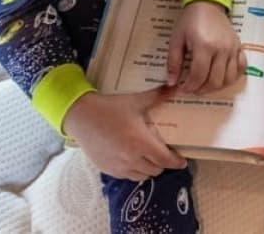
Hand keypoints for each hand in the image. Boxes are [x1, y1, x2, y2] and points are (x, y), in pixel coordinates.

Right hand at [63, 90, 186, 180]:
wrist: (81, 117)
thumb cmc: (110, 108)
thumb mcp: (135, 101)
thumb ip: (158, 96)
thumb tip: (174, 86)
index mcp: (141, 143)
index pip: (165, 160)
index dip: (176, 162)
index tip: (183, 161)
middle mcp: (132, 159)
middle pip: (156, 170)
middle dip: (163, 163)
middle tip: (165, 153)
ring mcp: (119, 167)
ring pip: (143, 176)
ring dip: (149, 168)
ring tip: (150, 157)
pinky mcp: (108, 170)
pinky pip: (128, 176)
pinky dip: (135, 171)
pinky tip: (134, 159)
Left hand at [167, 0, 246, 93]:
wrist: (207, 4)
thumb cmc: (190, 20)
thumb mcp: (176, 39)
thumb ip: (174, 62)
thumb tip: (172, 83)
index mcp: (204, 46)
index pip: (199, 76)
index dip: (189, 86)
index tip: (182, 88)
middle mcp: (221, 49)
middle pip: (215, 81)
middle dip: (202, 89)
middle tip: (192, 88)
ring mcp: (233, 48)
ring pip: (229, 78)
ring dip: (216, 87)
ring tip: (205, 84)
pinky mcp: (239, 47)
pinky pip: (241, 68)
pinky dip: (232, 77)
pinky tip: (221, 76)